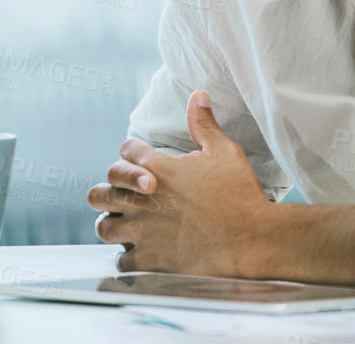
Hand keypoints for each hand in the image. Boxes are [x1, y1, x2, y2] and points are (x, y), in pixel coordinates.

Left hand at [88, 92, 273, 275]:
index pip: (125, 151)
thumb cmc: (240, 194)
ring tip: (125, 225)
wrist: (255, 238)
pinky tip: (140, 253)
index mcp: (155, 168)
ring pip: (104, 227)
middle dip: (109, 192)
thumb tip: (197, 95)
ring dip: (112, 225)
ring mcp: (143, 231)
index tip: (143, 161)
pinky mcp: (151, 259)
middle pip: (99, 192)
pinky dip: (128, 256)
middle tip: (122, 197)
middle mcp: (140, 199)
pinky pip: (123, 259)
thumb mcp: (223, 151)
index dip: (133, 153)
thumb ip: (203, 124)